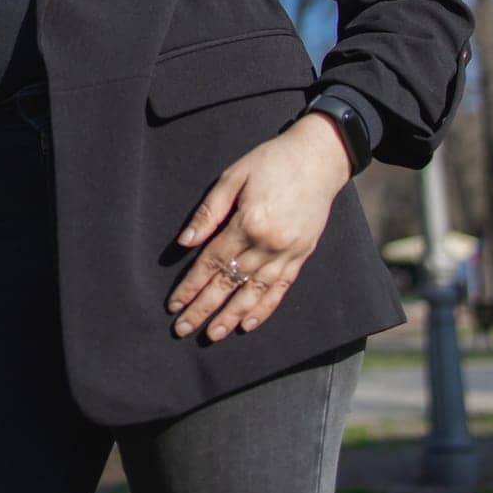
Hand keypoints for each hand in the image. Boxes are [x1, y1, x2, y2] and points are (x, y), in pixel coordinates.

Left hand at [166, 112, 353, 341]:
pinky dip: (264, 309)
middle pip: (229, 283)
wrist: (319, 157)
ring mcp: (287, 253)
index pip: (212, 262)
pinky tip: (247, 324)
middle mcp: (268, 244)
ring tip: (212, 334)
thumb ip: (209, 211)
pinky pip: (280, 289)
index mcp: (248, 222)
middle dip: (204, 308)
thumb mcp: (234, 176)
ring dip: (231, 316)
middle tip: (183, 328)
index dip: (191, 285)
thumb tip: (186, 242)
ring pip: (254, 293)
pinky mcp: (301, 256)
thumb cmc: (271, 161)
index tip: (174, 304)